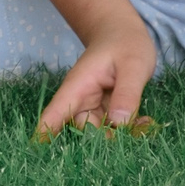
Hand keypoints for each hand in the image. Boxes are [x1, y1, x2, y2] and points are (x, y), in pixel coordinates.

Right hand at [34, 23, 157, 137]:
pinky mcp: (107, 111)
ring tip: (144, 125)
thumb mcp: (133, 66)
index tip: (38, 152)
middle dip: (105, 138)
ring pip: (102, 133)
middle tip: (130, 132)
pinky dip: (131, 129)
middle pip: (84, 131)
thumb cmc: (125, 43)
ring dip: (122, 135)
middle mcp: (82, 100)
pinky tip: (146, 122)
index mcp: (78, 87)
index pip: (56, 113)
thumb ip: (127, 93)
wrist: (124, 33)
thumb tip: (118, 123)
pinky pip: (115, 128)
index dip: (46, 134)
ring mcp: (95, 107)